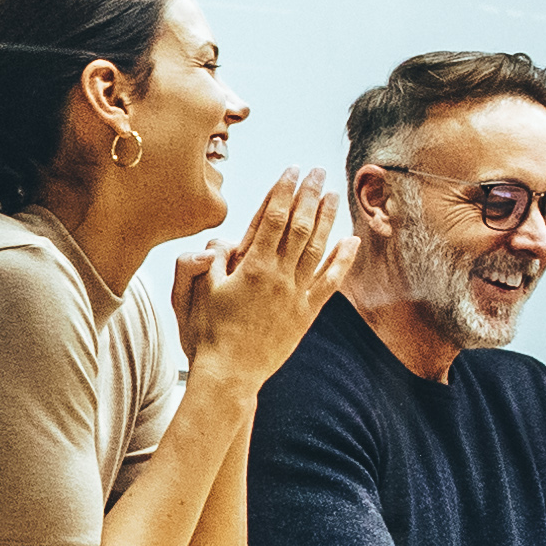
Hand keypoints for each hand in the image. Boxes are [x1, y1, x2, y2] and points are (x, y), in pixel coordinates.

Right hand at [172, 171, 346, 389]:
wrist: (229, 375)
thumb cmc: (207, 334)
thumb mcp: (194, 293)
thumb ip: (204, 262)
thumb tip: (219, 241)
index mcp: (252, 268)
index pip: (272, 218)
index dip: (283, 191)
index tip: (291, 171)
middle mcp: (279, 277)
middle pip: (300, 226)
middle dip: (310, 195)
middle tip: (318, 172)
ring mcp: (295, 295)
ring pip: (318, 248)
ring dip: (328, 219)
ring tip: (335, 194)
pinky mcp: (305, 314)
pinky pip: (329, 283)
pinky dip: (342, 260)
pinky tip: (351, 241)